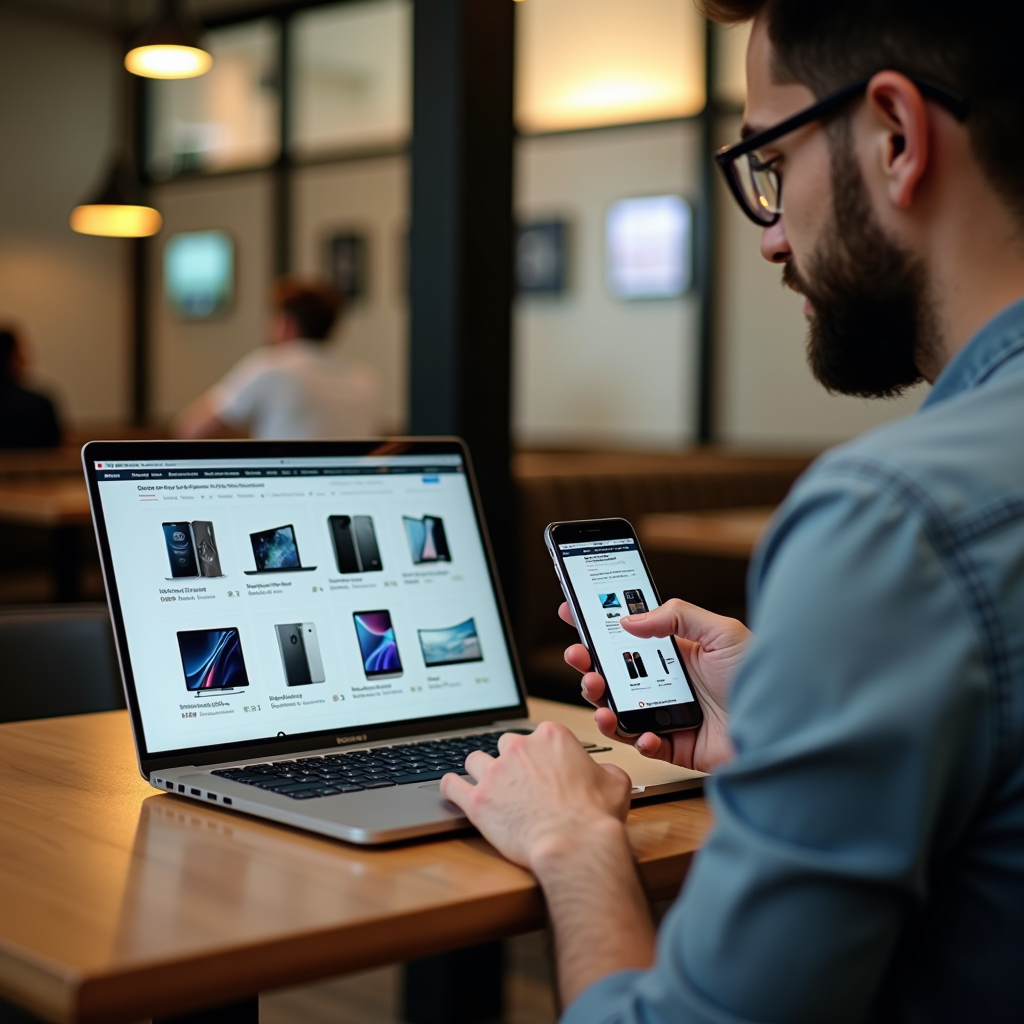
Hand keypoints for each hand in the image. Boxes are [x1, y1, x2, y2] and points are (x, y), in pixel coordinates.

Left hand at [439, 721, 631, 871]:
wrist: (576, 845)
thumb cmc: (596, 817)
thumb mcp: (616, 783)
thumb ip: (604, 770)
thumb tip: (602, 772)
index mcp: (551, 736)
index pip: (537, 736)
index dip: (540, 755)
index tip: (542, 771)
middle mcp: (519, 747)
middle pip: (505, 745)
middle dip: (511, 763)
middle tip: (519, 785)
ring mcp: (495, 772)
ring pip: (475, 760)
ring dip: (481, 772)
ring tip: (488, 788)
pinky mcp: (477, 799)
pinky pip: (451, 785)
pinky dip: (451, 787)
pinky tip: (453, 790)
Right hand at [561, 599, 749, 772]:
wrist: (786, 726)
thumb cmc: (763, 675)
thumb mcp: (721, 632)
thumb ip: (676, 617)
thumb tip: (631, 619)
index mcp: (675, 652)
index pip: (628, 634)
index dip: (598, 625)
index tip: (571, 613)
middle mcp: (667, 682)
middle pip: (614, 673)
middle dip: (588, 664)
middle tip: (578, 657)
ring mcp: (668, 715)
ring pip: (619, 708)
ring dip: (599, 700)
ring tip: (597, 692)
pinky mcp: (675, 746)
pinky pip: (643, 744)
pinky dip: (635, 739)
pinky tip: (644, 732)